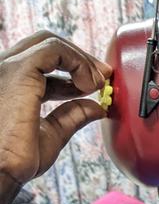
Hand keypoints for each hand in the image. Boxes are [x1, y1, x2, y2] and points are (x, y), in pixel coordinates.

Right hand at [0, 31, 111, 187]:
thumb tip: (96, 108)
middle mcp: (3, 73)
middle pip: (44, 45)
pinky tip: (88, 84)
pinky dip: (78, 62)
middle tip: (103, 76)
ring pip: (50, 42)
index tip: (95, 84)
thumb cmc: (13, 161)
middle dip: (79, 57)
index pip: (41, 62)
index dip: (72, 69)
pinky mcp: (17, 71)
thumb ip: (72, 116)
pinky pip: (53, 49)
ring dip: (82, 60)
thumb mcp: (50, 135)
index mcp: (8, 86)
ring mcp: (6, 69)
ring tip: (98, 83)